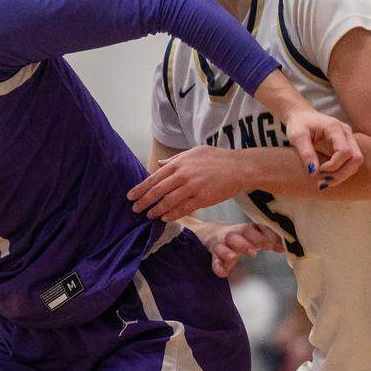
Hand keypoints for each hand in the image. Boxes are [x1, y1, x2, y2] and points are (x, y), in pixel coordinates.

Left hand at [127, 146, 241, 221]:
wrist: (239, 167)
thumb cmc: (217, 158)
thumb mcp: (194, 152)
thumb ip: (175, 159)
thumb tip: (159, 163)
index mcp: (179, 163)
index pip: (154, 178)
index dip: (141, 188)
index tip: (131, 196)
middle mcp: (183, 175)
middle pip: (157, 191)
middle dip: (144, 201)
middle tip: (135, 209)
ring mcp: (192, 187)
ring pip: (168, 202)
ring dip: (156, 210)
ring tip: (149, 216)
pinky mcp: (202, 199)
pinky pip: (183, 209)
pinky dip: (172, 215)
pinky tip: (165, 218)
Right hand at [205, 222, 283, 277]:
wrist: (211, 233)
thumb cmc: (239, 236)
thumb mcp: (253, 234)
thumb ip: (268, 239)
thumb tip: (283, 248)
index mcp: (243, 230)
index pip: (252, 228)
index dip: (261, 236)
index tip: (271, 245)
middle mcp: (231, 235)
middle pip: (235, 236)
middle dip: (245, 243)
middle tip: (254, 252)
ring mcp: (220, 245)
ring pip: (221, 246)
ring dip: (227, 252)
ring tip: (234, 257)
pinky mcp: (214, 256)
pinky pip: (214, 261)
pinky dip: (217, 267)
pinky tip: (223, 273)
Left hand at [283, 107, 361, 185]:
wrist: (301, 116)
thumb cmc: (298, 124)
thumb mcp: (297, 137)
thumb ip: (306, 153)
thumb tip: (313, 172)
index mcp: (335, 127)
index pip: (345, 151)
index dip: (334, 165)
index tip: (318, 169)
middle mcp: (346, 132)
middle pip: (356, 158)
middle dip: (342, 173)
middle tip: (324, 181)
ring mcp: (348, 139)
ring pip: (356, 162)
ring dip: (342, 175)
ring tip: (324, 182)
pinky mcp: (346, 145)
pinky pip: (350, 162)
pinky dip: (341, 172)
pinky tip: (327, 177)